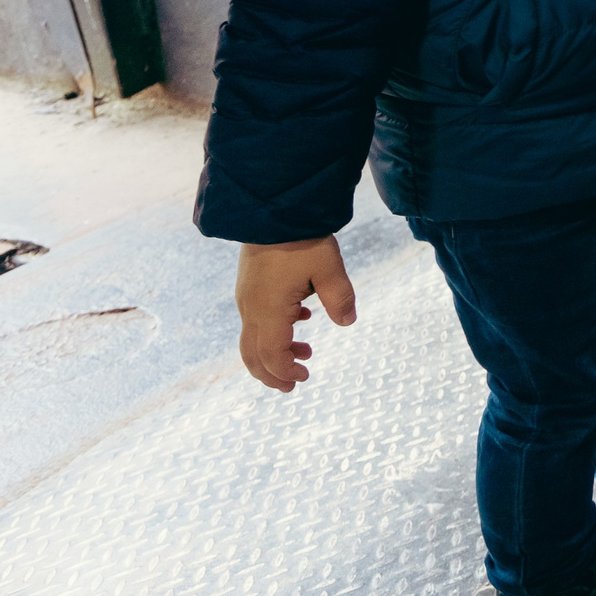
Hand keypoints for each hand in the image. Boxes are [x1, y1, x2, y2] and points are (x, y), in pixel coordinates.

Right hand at [235, 235, 355, 391]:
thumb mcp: (329, 268)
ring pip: (253, 338)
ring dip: (276, 351)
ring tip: (306, 352)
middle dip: (271, 374)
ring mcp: (247, 297)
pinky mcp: (250, 285)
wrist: (272, 209)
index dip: (286, 372)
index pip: (272, 356)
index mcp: (268, 311)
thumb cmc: (301, 239)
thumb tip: (347, 323)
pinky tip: (302, 318)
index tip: (305, 378)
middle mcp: (251, 308)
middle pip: (252, 355)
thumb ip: (339, 298)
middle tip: (293, 385)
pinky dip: (276, 329)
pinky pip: (256, 318)